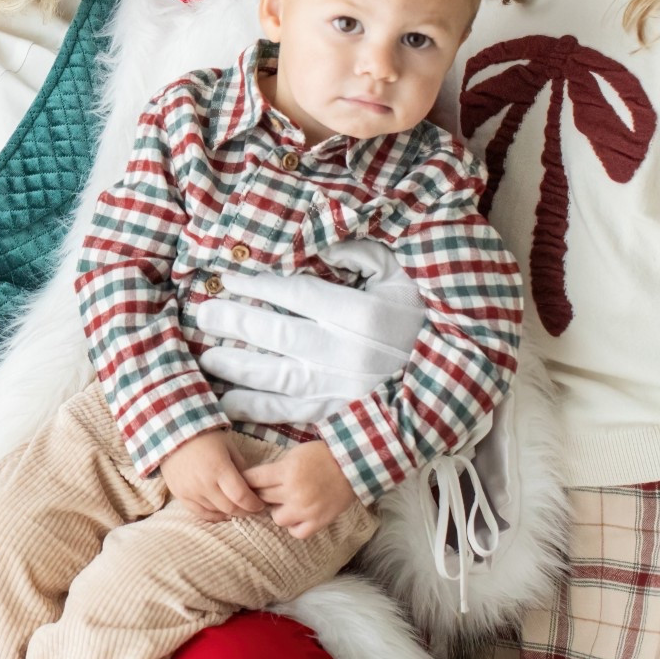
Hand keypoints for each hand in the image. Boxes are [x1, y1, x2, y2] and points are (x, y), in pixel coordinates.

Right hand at [157, 429, 264, 521]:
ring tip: (236, 507)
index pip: (241, 496)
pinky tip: (221, 512)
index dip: (254, 504)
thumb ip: (241, 467)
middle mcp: (204, 483)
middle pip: (229, 508)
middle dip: (244, 511)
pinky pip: (199, 513)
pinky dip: (213, 515)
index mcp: (219, 468)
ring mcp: (190, 491)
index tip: (260, 504)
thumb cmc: (205, 437)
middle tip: (251, 508)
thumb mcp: (229, 446)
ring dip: (229, 512)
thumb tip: (251, 485)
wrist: (172, 433)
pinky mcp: (180, 495)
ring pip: (216, 512)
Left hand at [195, 240, 425, 426]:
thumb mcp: (400, 275)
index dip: (258, 285)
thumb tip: (320, 242)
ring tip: (207, 355)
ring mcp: (342, 389)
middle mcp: (348, 354)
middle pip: (279, 335)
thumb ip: (361, 254)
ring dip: (237, 366)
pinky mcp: (340, 416)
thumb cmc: (421, 318)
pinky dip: (256, 409)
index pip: (297, 295)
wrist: (456, 378)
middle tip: (203, 313)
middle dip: (237, 322)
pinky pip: (291, 414)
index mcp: (363, 315)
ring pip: (278, 377)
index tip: (227, 277)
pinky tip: (226, 402)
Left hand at [243, 439, 356, 539]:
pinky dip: (294, 526)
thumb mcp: (294, 454)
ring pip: (277, 518)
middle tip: (266, 491)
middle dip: (261, 494)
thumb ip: (276, 468)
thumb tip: (256, 480)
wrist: (353, 465)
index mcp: (286, 471)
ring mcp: (306, 509)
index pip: (253, 479)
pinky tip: (297, 516)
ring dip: (278, 511)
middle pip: (262, 498)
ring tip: (285, 503)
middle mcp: (293, 492)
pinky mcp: (319, 521)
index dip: (246, 480)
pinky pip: (297, 533)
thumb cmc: (322, 456)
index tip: (246, 482)